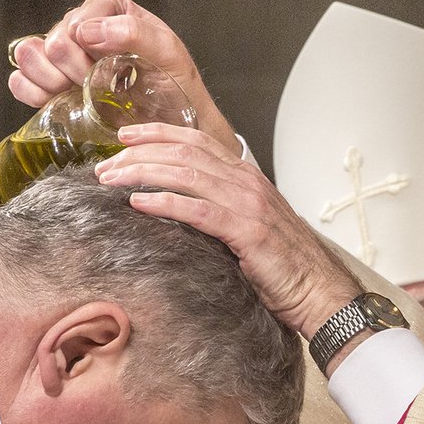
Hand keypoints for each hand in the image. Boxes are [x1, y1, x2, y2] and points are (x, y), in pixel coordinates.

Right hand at [7, 0, 241, 153]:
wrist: (172, 125)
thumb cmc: (177, 87)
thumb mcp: (169, 54)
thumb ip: (135, 32)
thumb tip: (88, 31)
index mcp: (109, 8)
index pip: (79, 19)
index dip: (90, 47)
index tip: (114, 67)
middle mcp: (82, 27)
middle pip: (53, 41)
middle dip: (76, 69)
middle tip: (101, 85)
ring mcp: (63, 56)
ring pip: (29, 56)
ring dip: (53, 80)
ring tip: (81, 93)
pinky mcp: (49, 84)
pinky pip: (19, 81)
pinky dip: (33, 93)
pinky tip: (58, 100)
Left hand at [95, 122, 361, 339]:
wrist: (319, 290)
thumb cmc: (284, 265)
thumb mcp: (250, 226)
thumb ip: (221, 208)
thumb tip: (181, 205)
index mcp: (247, 177)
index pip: (197, 141)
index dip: (158, 133)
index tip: (125, 136)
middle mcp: (247, 182)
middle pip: (184, 152)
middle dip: (139, 154)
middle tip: (105, 165)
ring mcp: (248, 204)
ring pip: (186, 174)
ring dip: (142, 172)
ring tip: (111, 179)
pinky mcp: (247, 231)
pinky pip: (198, 210)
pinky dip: (165, 202)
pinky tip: (138, 203)